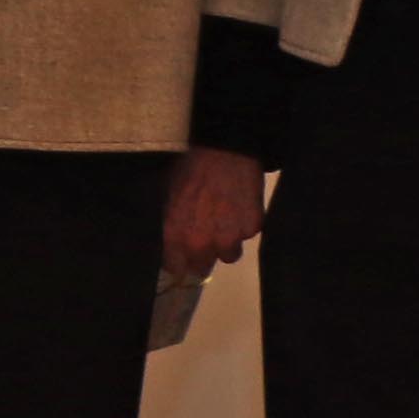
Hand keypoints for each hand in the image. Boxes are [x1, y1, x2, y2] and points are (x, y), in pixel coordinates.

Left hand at [164, 146, 268, 279]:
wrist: (224, 150)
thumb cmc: (189, 168)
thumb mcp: (166, 194)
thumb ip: (168, 222)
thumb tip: (166, 238)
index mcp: (175, 235)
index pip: (175, 268)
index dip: (178, 260)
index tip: (181, 254)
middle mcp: (202, 244)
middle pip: (202, 267)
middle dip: (202, 255)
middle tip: (204, 236)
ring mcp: (230, 238)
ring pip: (228, 254)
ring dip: (226, 243)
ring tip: (224, 221)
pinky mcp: (252, 228)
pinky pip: (247, 236)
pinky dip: (243, 225)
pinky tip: (239, 207)